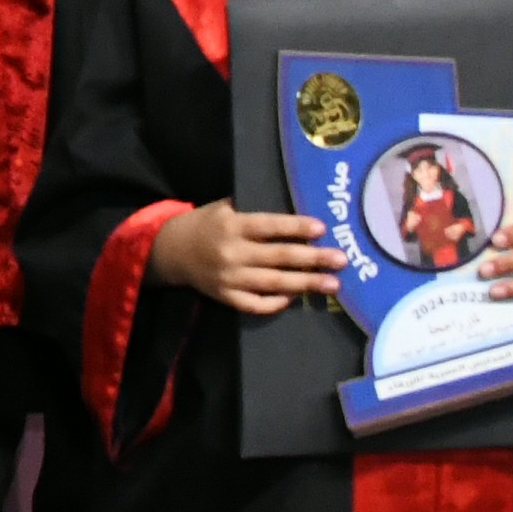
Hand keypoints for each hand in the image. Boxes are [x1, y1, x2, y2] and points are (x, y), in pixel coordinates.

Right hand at [160, 202, 343, 316]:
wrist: (171, 251)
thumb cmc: (205, 224)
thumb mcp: (223, 207)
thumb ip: (252, 211)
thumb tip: (293, 216)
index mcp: (232, 225)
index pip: (269, 226)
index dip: (296, 227)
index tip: (322, 229)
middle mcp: (232, 252)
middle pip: (279, 257)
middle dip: (313, 258)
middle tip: (341, 260)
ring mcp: (229, 278)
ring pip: (273, 283)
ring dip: (305, 283)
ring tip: (333, 284)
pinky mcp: (225, 297)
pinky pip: (254, 304)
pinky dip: (275, 303)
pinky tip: (294, 297)